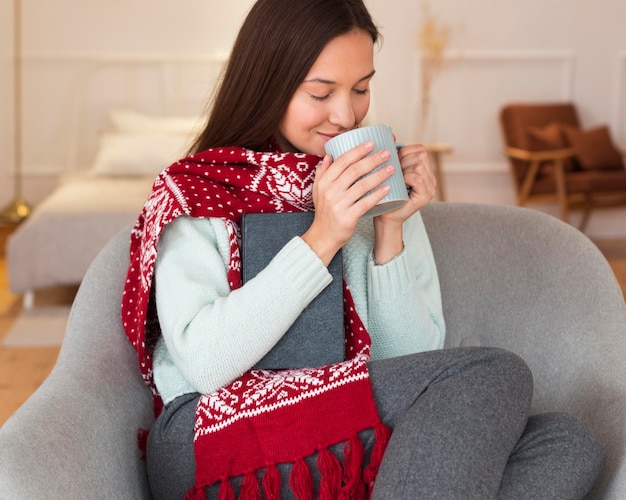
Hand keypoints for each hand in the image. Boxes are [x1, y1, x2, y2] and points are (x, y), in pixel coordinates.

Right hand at [302, 141, 394, 264]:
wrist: (323, 236)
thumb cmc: (324, 212)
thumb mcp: (318, 191)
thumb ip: (322, 173)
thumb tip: (328, 155)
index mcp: (324, 182)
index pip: (342, 161)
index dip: (358, 150)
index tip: (371, 143)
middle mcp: (330, 191)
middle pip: (354, 170)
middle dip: (372, 160)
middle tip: (387, 153)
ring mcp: (339, 204)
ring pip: (362, 185)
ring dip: (379, 175)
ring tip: (392, 168)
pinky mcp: (347, 217)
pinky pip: (365, 203)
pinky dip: (377, 195)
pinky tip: (388, 188)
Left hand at [378, 143, 435, 224]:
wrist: (384, 217)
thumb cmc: (384, 193)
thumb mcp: (389, 171)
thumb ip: (394, 156)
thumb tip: (391, 135)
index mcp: (424, 170)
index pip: (420, 149)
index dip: (405, 150)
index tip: (393, 159)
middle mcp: (430, 178)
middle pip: (421, 155)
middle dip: (404, 159)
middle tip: (393, 170)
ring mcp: (430, 188)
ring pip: (419, 165)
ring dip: (403, 168)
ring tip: (395, 177)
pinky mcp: (425, 197)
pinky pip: (418, 178)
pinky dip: (406, 178)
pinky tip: (399, 183)